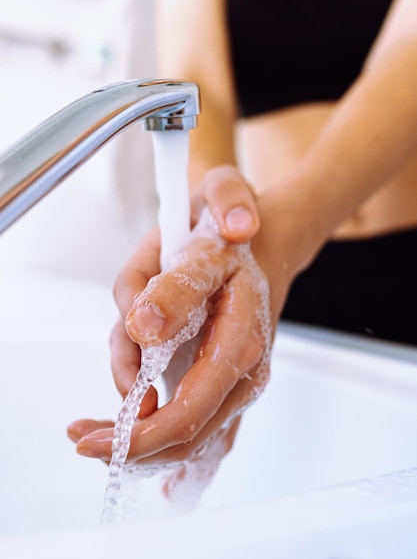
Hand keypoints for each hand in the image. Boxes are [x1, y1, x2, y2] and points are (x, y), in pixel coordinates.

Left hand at [67, 166, 273, 474]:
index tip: (95, 438)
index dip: (140, 434)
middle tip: (83, 440)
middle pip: (187, 434)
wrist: (263, 243)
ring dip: (137, 437)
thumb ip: (176, 287)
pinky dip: (165, 440)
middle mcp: (243, 370)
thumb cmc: (230, 242)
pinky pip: (195, 421)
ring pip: (186, 431)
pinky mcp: (223, 379)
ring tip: (94, 427)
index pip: (190, 410)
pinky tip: (153, 464)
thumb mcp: (202, 247)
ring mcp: (234, 378)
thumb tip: (145, 328)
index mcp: (239, 340)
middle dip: (131, 446)